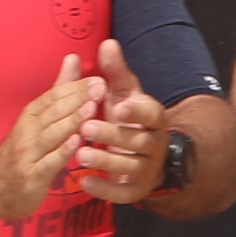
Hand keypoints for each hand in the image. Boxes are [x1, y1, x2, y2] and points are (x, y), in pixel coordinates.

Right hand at [0, 55, 101, 220]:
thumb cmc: (23, 150)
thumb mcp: (39, 118)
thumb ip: (59, 90)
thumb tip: (72, 58)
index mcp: (31, 116)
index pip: (53, 97)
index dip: (75, 87)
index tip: (98, 78)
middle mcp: (28, 131)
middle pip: (53, 112)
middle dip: (77, 98)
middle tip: (100, 87)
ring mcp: (29, 154)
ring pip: (51, 134)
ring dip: (71, 121)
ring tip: (91, 108)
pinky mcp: (32, 176)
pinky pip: (48, 162)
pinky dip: (62, 151)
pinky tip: (77, 143)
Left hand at [70, 40, 170, 209]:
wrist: (148, 159)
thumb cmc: (129, 120)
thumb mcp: (125, 95)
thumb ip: (115, 72)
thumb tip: (107, 43)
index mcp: (154, 119)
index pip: (152, 113)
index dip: (137, 110)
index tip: (118, 106)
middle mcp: (155, 144)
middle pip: (138, 141)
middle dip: (113, 135)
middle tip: (86, 127)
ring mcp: (147, 169)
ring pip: (129, 166)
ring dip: (106, 161)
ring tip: (80, 154)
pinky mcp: (136, 190)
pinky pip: (122, 193)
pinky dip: (104, 189)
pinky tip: (83, 181)